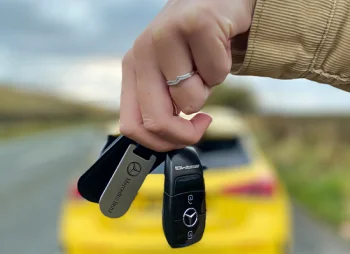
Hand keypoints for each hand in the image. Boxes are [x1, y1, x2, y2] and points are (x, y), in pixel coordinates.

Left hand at [119, 0, 255, 151]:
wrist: (214, 1)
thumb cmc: (193, 44)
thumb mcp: (170, 75)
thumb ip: (163, 104)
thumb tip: (169, 139)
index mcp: (132, 69)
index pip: (131, 126)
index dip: (159, 144)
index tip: (181, 138)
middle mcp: (142, 52)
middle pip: (156, 121)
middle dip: (185, 134)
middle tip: (202, 122)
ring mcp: (166, 36)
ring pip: (191, 99)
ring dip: (207, 89)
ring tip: (205, 64)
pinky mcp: (196, 24)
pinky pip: (217, 74)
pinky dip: (223, 67)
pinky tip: (217, 46)